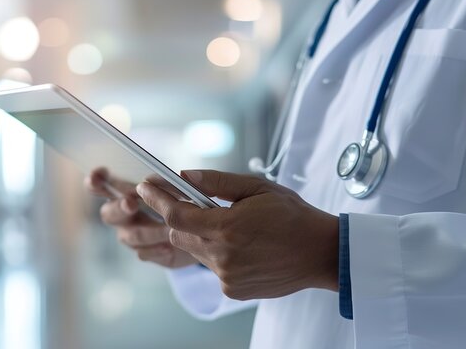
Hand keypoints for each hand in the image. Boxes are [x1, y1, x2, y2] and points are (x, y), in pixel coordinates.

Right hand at [85, 167, 198, 267]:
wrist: (205, 233)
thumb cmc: (192, 203)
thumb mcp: (190, 188)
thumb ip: (186, 180)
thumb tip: (182, 175)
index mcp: (128, 191)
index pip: (103, 185)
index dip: (95, 181)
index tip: (97, 176)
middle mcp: (124, 214)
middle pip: (108, 213)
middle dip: (119, 207)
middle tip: (131, 203)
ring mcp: (133, 235)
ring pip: (129, 235)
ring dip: (148, 230)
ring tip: (168, 228)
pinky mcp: (147, 253)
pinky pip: (143, 253)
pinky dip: (156, 249)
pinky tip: (170, 246)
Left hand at [137, 170, 339, 299]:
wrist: (320, 253)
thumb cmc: (292, 216)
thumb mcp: (257, 188)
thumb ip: (217, 182)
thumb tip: (183, 175)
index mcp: (227, 227)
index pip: (175, 214)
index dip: (156, 199)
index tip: (145, 186)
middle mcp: (222, 255)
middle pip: (179, 234)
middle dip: (180, 217)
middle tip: (194, 203)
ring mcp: (226, 276)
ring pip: (195, 251)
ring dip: (202, 236)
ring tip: (232, 227)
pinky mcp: (232, 289)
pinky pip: (212, 268)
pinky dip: (218, 254)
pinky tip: (243, 247)